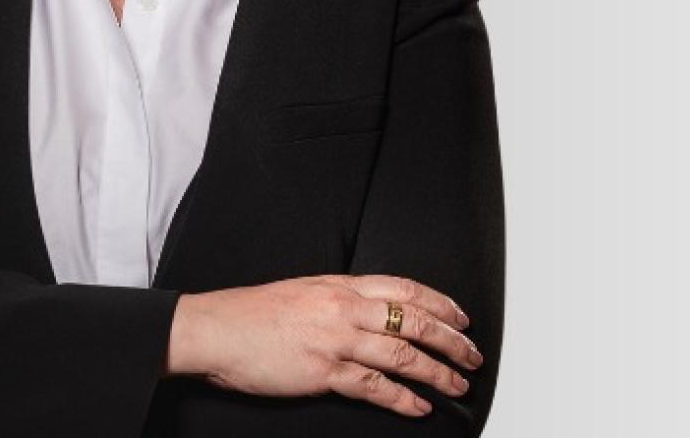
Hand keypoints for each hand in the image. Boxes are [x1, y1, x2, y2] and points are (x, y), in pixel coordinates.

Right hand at [168, 274, 481, 416]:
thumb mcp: (303, 291)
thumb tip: (368, 312)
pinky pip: (374, 387)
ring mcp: (335, 339)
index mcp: (338, 284)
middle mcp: (343, 307)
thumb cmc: (252, 313)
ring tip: (457, 383)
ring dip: (437, 371)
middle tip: (472, 355)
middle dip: (450, 339)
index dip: (439, 303)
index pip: (403, 288)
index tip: (460, 317)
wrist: (217, 329)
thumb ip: (338, 299)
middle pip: (413, 321)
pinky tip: (419, 405)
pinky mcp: (323, 371)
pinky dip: (402, 398)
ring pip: (402, 354)